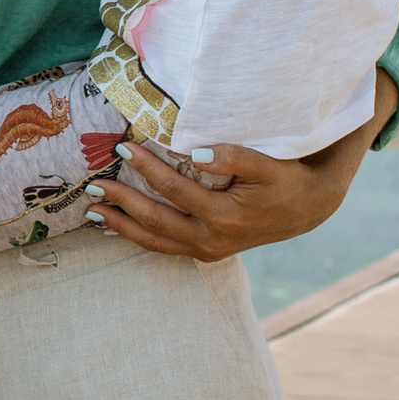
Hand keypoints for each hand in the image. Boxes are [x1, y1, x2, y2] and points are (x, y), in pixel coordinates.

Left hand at [87, 112, 374, 262]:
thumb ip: (233, 157)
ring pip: (155, 242)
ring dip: (122, 227)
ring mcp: (207, 250)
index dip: (146, 169)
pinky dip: (140, 236)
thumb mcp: (266, 165)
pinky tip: (119, 226)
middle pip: (155, 221)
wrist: (307, 208)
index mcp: (223, 217)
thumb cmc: (285, 179)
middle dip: (120, 204)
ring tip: (92, 213)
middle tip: (91, 185)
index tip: (122, 148)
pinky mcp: (206, 252)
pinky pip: (165, 246)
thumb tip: (196, 153)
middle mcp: (211, 240)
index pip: (174, 189)